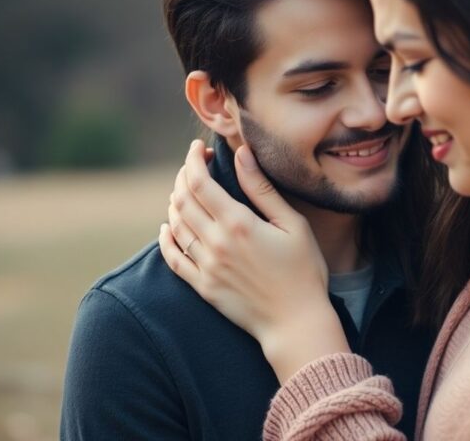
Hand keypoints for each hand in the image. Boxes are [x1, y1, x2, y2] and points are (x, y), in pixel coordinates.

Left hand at [159, 140, 349, 382]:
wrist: (296, 322)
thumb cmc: (304, 270)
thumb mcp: (292, 224)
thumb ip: (262, 189)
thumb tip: (241, 154)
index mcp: (238, 224)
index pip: (199, 182)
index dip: (193, 160)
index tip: (199, 148)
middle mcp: (215, 243)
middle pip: (182, 200)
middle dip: (183, 176)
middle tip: (194, 166)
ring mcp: (206, 267)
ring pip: (175, 225)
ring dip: (175, 202)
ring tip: (185, 191)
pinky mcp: (203, 286)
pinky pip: (173, 258)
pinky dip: (166, 238)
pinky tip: (167, 228)